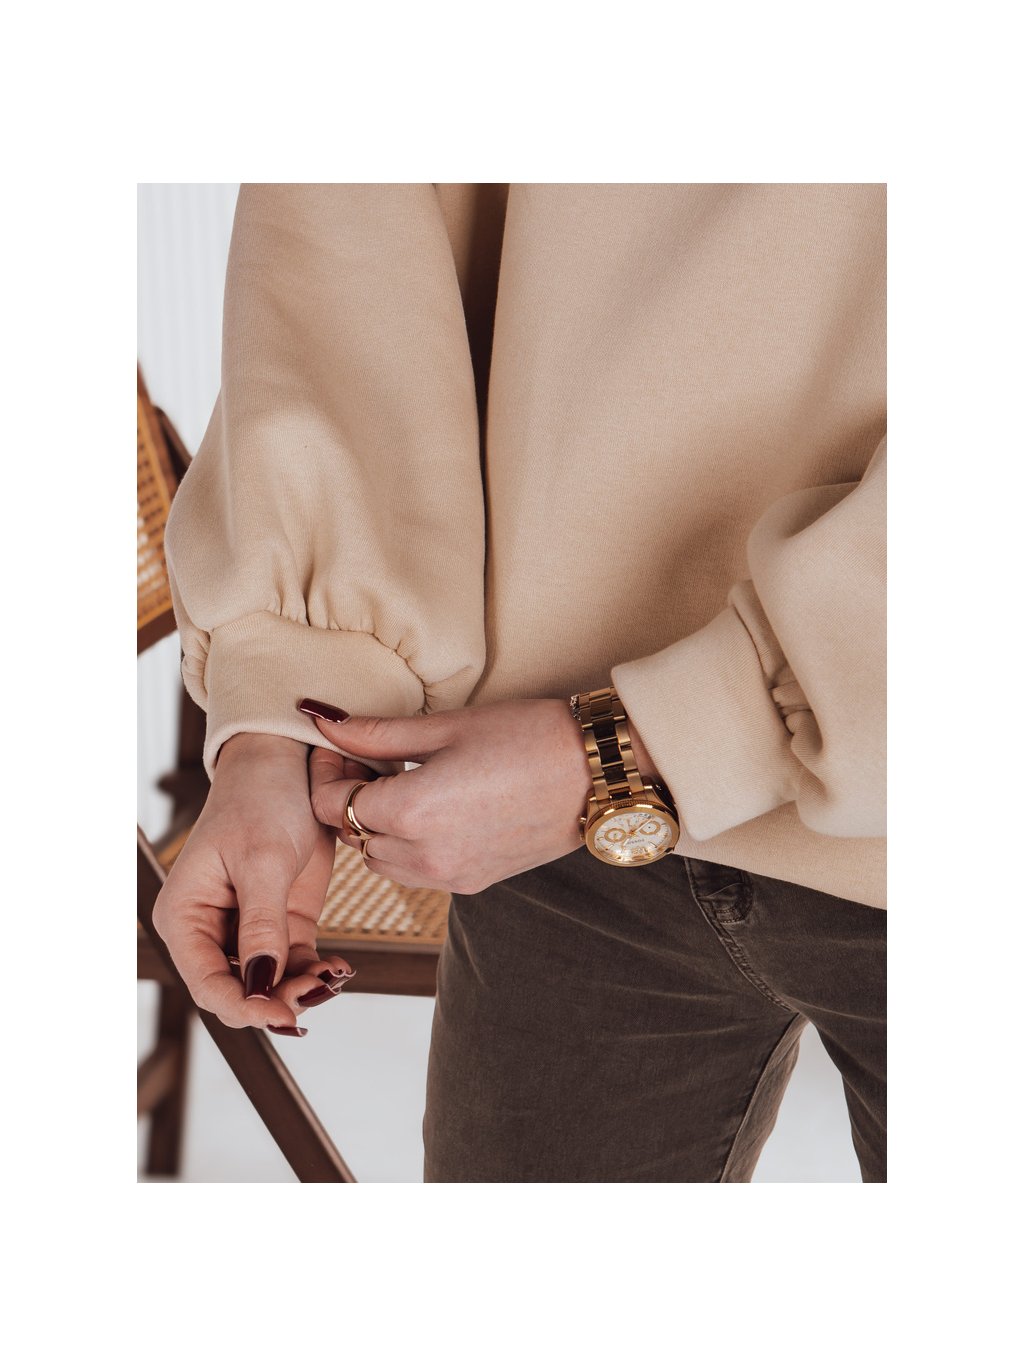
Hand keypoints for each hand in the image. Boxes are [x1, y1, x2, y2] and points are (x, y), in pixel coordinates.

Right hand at [151, 733, 357, 1033]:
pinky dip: (317, 972)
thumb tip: (260, 987)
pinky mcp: (282, 922)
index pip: (205, 982)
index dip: (244, 1006)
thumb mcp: (263, 860)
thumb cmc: (261, 799)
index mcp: (185, 914)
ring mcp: (247, 928)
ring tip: (335, 977)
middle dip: (278, 999)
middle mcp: (209, 929)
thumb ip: (261, 926)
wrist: (290, 765)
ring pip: (270, 985)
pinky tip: (340, 968)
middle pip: (239, 991)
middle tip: (320, 988)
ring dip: (302, 989)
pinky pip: (295, 964)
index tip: (283, 1012)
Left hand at [301, 697, 665, 894]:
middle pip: (351, 835)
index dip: (325, 773)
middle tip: (371, 758)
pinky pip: (417, 873)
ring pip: (381, 861)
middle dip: (349, 798)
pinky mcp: (474, 884)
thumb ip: (375, 732)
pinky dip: (409, 846)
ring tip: (405, 783)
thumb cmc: (527, 736)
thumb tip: (320, 720)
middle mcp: (425, 856)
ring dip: (378, 827)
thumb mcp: (446, 726)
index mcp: (411, 811)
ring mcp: (451, 876)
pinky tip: (436, 808)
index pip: (331, 804)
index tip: (337, 745)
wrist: (598, 773)